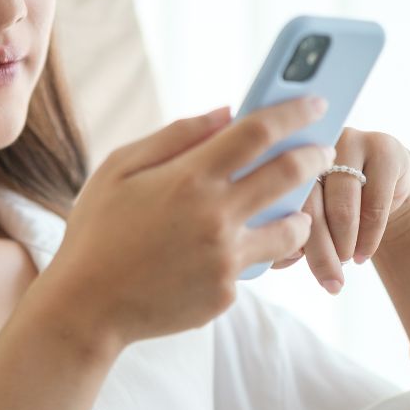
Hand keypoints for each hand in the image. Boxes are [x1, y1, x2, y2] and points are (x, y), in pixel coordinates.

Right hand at [42, 97, 334, 347]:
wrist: (85, 307)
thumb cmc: (97, 231)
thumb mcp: (118, 169)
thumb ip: (176, 136)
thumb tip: (226, 112)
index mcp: (188, 178)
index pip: (258, 131)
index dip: (293, 112)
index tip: (316, 101)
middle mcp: (215, 216)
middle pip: (289, 173)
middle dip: (315, 155)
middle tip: (324, 148)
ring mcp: (225, 259)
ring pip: (291, 229)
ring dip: (299, 213)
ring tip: (291, 209)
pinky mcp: (225, 293)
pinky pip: (251, 265)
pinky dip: (246, 253)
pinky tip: (226, 253)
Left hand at [269, 128, 409, 294]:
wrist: (386, 183)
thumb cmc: (333, 204)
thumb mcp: (309, 214)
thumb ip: (287, 231)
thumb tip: (278, 259)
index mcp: (282, 152)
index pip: (279, 199)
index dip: (285, 233)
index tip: (294, 263)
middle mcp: (313, 142)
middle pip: (311, 204)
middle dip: (320, 251)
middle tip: (329, 283)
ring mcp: (350, 141)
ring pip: (343, 206)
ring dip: (345, 244)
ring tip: (347, 263)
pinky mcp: (384, 149)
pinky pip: (375, 204)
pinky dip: (369, 237)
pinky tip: (364, 255)